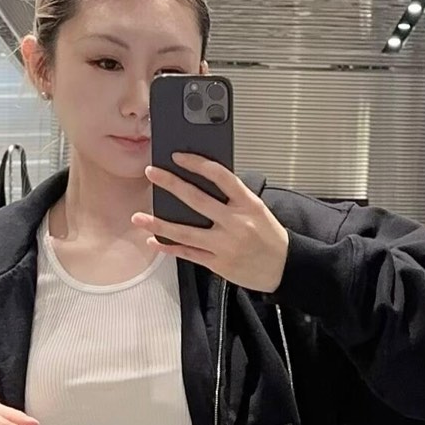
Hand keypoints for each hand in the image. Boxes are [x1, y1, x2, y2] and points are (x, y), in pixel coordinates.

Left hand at [133, 153, 289, 293]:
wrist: (285, 268)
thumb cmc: (269, 236)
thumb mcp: (257, 209)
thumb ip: (233, 198)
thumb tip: (202, 183)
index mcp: (248, 204)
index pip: (220, 176)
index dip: (197, 164)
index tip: (178, 157)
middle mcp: (236, 223)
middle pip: (197, 200)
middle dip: (170, 184)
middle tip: (151, 173)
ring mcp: (225, 245)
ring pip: (185, 232)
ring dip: (158, 223)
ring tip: (138, 216)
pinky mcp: (219, 264)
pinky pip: (189, 254)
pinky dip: (170, 247)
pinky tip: (154, 241)